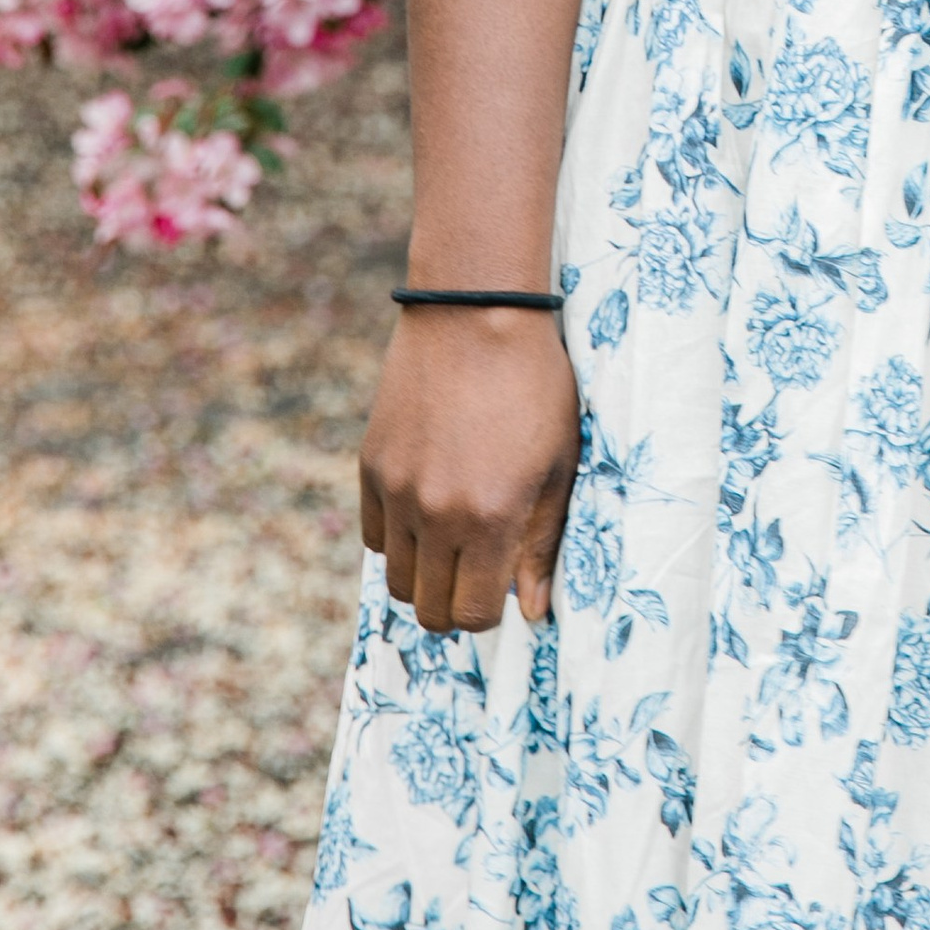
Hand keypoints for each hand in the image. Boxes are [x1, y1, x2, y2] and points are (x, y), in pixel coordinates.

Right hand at [360, 306, 582, 632]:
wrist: (476, 315)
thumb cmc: (535, 387)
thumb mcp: (559, 464)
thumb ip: (543, 543)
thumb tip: (534, 612)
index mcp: (490, 517)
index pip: (471, 614)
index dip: (489, 610)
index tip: (502, 584)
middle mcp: (434, 512)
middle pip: (427, 608)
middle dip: (455, 602)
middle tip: (478, 569)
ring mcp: (395, 490)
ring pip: (397, 577)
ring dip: (426, 571)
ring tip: (457, 535)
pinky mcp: (370, 466)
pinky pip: (375, 536)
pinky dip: (399, 535)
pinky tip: (430, 504)